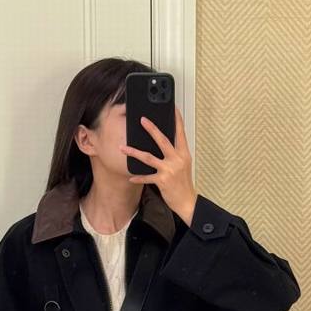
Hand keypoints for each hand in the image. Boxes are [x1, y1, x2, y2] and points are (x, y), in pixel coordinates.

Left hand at [119, 106, 197, 225]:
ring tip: (123, 147)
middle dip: (151, 129)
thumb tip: (164, 141)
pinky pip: (147, 177)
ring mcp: (169, 169)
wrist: (187, 202)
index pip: (180, 132)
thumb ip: (175, 152)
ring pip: (149, 157)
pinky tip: (130, 176)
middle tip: (142, 119)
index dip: (176, 119)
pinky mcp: (162, 180)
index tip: (172, 108)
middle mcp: (177, 159)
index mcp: (183, 153)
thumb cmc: (183, 183)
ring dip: (134, 152)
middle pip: (162, 140)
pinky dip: (138, 177)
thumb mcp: (183, 164)